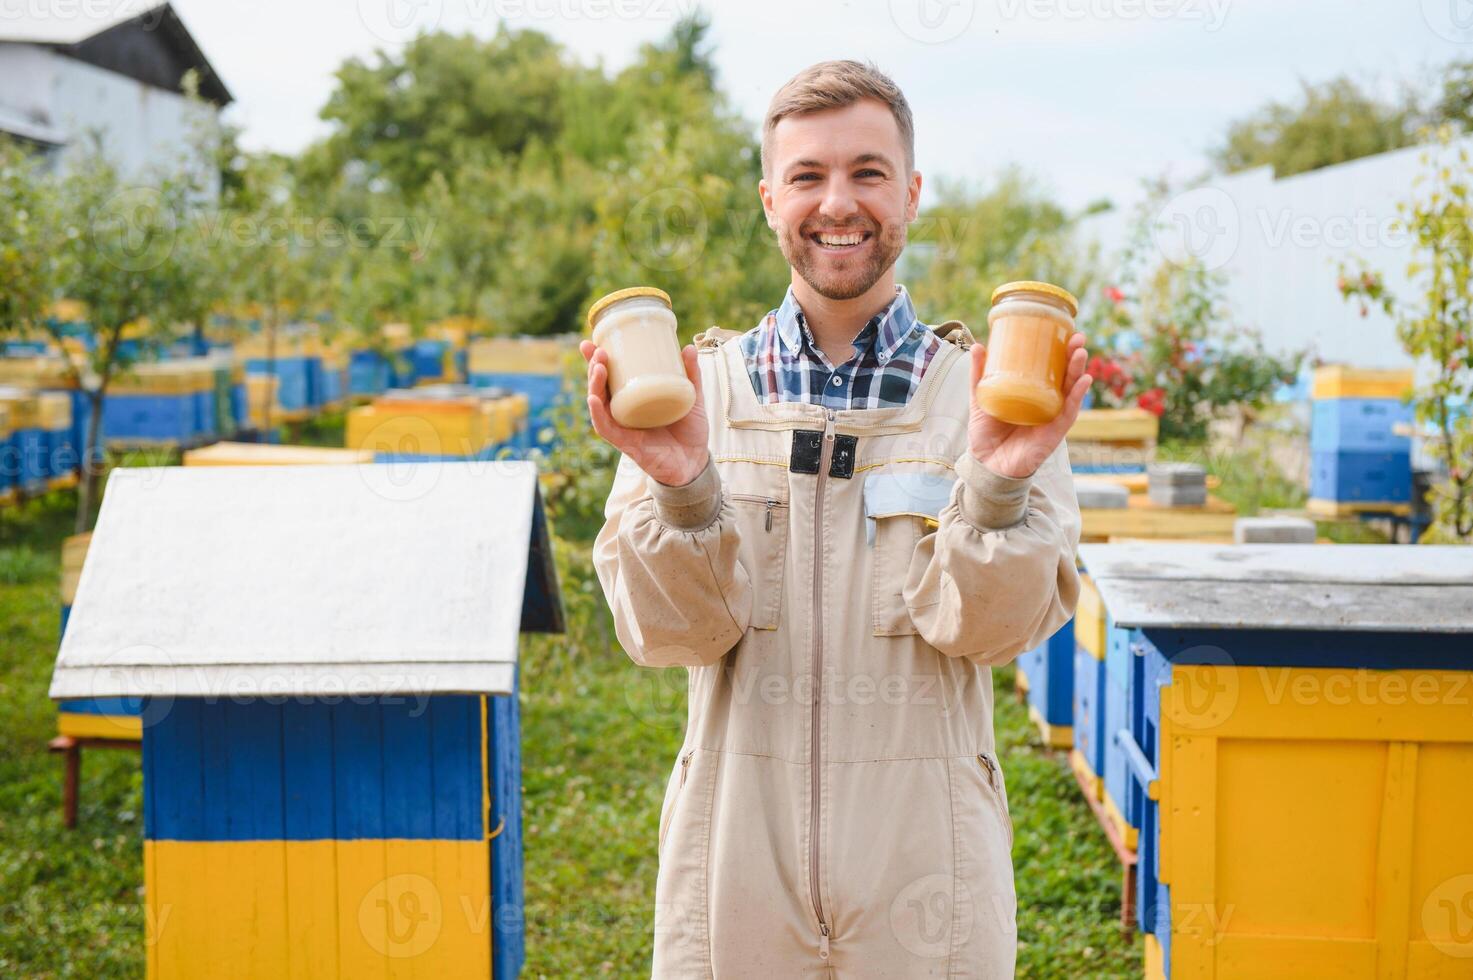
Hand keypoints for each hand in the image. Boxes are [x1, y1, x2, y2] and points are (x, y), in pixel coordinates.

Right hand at [581, 340, 710, 486]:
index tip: (595, 340)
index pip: (612, 376)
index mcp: (634, 399)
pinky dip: (598, 413)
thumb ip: (691, 374)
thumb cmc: (690, 431)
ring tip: (597, 367)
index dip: (600, 360)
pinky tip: (594, 399)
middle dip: (593, 367)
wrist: (696, 462)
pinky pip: (606, 428)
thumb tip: (688, 347)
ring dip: (593, 385)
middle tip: (596, 350)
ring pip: (599, 405)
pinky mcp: (626, 443)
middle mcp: (624, 412)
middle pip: (600, 387)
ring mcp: (623, 427)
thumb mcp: (692, 397)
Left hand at [968, 333, 1090, 478]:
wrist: (986, 464)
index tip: (1065, 331)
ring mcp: (1052, 417)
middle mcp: (1047, 403)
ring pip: (1071, 391)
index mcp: (1033, 394)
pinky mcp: (1054, 432)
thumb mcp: (981, 398)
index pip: (1051, 369)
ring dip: (1078, 371)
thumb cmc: (987, 433)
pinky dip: (1077, 396)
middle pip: (1065, 376)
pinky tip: (1083, 381)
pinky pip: (1069, 412)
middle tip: (1078, 337)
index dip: (1060, 351)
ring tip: (1081, 353)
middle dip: (1074, 356)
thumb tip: (978, 346)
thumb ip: (980, 375)